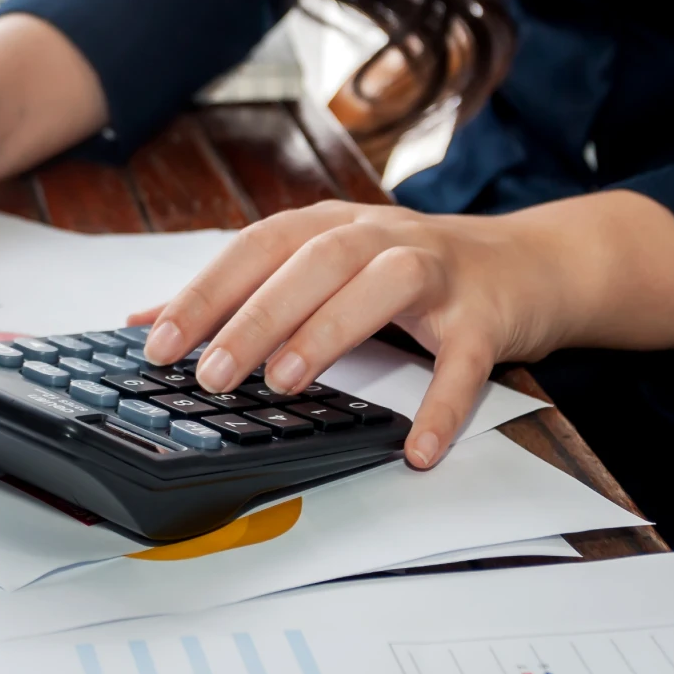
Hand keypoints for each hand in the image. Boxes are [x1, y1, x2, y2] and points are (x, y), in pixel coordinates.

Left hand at [136, 190, 673, 469]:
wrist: (527, 263)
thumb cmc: (410, 272)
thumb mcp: (324, 268)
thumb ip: (242, 291)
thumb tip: (146, 320)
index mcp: (332, 225)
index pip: (257, 247)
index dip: (206, 290)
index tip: (156, 341)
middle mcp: (380, 235)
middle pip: (312, 262)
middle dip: (255, 315)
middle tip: (208, 373)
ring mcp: (438, 270)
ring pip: (380, 287)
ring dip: (329, 331)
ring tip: (283, 383)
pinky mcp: (485, 315)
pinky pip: (465, 362)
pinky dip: (441, 404)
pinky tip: (416, 448)